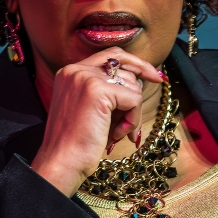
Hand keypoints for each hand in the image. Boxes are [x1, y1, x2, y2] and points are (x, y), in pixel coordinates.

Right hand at [30, 47, 163, 195]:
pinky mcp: (98, 90)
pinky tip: (118, 134)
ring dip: (132, 114)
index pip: (111, 55)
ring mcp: (86, 77)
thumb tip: (141, 80)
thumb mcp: (90, 109)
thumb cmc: (77, 143)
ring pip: (132, 85)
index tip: (155, 77)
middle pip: (126, 68)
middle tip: (133, 122)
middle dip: (135, 94)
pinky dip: (133, 119)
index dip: (136, 64)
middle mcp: (76, 69)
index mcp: (71, 72)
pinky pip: (134, 99)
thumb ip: (108, 91)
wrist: (62, 162)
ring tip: (116, 133)